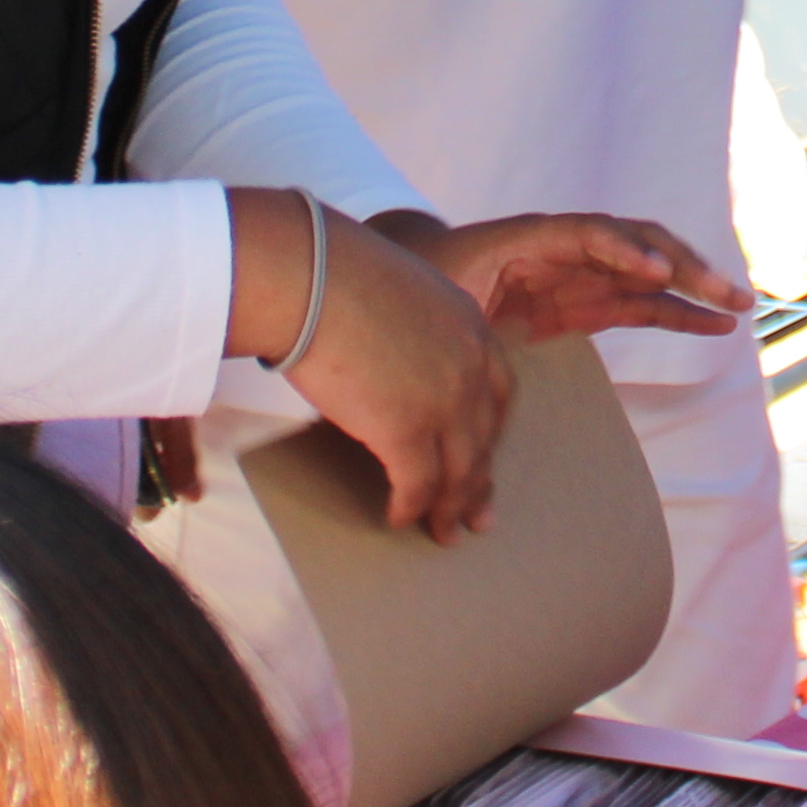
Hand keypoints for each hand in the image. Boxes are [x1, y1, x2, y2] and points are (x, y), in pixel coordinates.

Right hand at [270, 203, 518, 537]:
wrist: (307, 275)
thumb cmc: (331, 273)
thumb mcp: (396, 290)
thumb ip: (410, 328)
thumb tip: (386, 366)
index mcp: (469, 324)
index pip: (498, 391)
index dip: (491, 430)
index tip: (484, 455)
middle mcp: (468, 364)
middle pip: (484, 437)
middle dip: (479, 481)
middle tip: (479, 516)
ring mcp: (443, 399)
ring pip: (459, 470)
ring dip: (450, 507)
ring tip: (443, 534)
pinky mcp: (406, 429)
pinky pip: (417, 484)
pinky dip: (410, 507)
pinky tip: (399, 519)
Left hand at [429, 210, 746, 347]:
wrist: (428, 278)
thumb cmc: (435, 280)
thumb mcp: (446, 289)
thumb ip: (475, 302)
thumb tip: (496, 325)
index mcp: (535, 236)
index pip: (590, 234)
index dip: (626, 251)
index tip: (657, 275)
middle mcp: (572, 247)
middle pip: (638, 243)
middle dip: (681, 265)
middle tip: (719, 291)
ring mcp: (588, 273)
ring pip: (653, 273)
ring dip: (696, 287)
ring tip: (738, 306)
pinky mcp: (593, 302)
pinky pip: (645, 305)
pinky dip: (681, 314)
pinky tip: (716, 327)